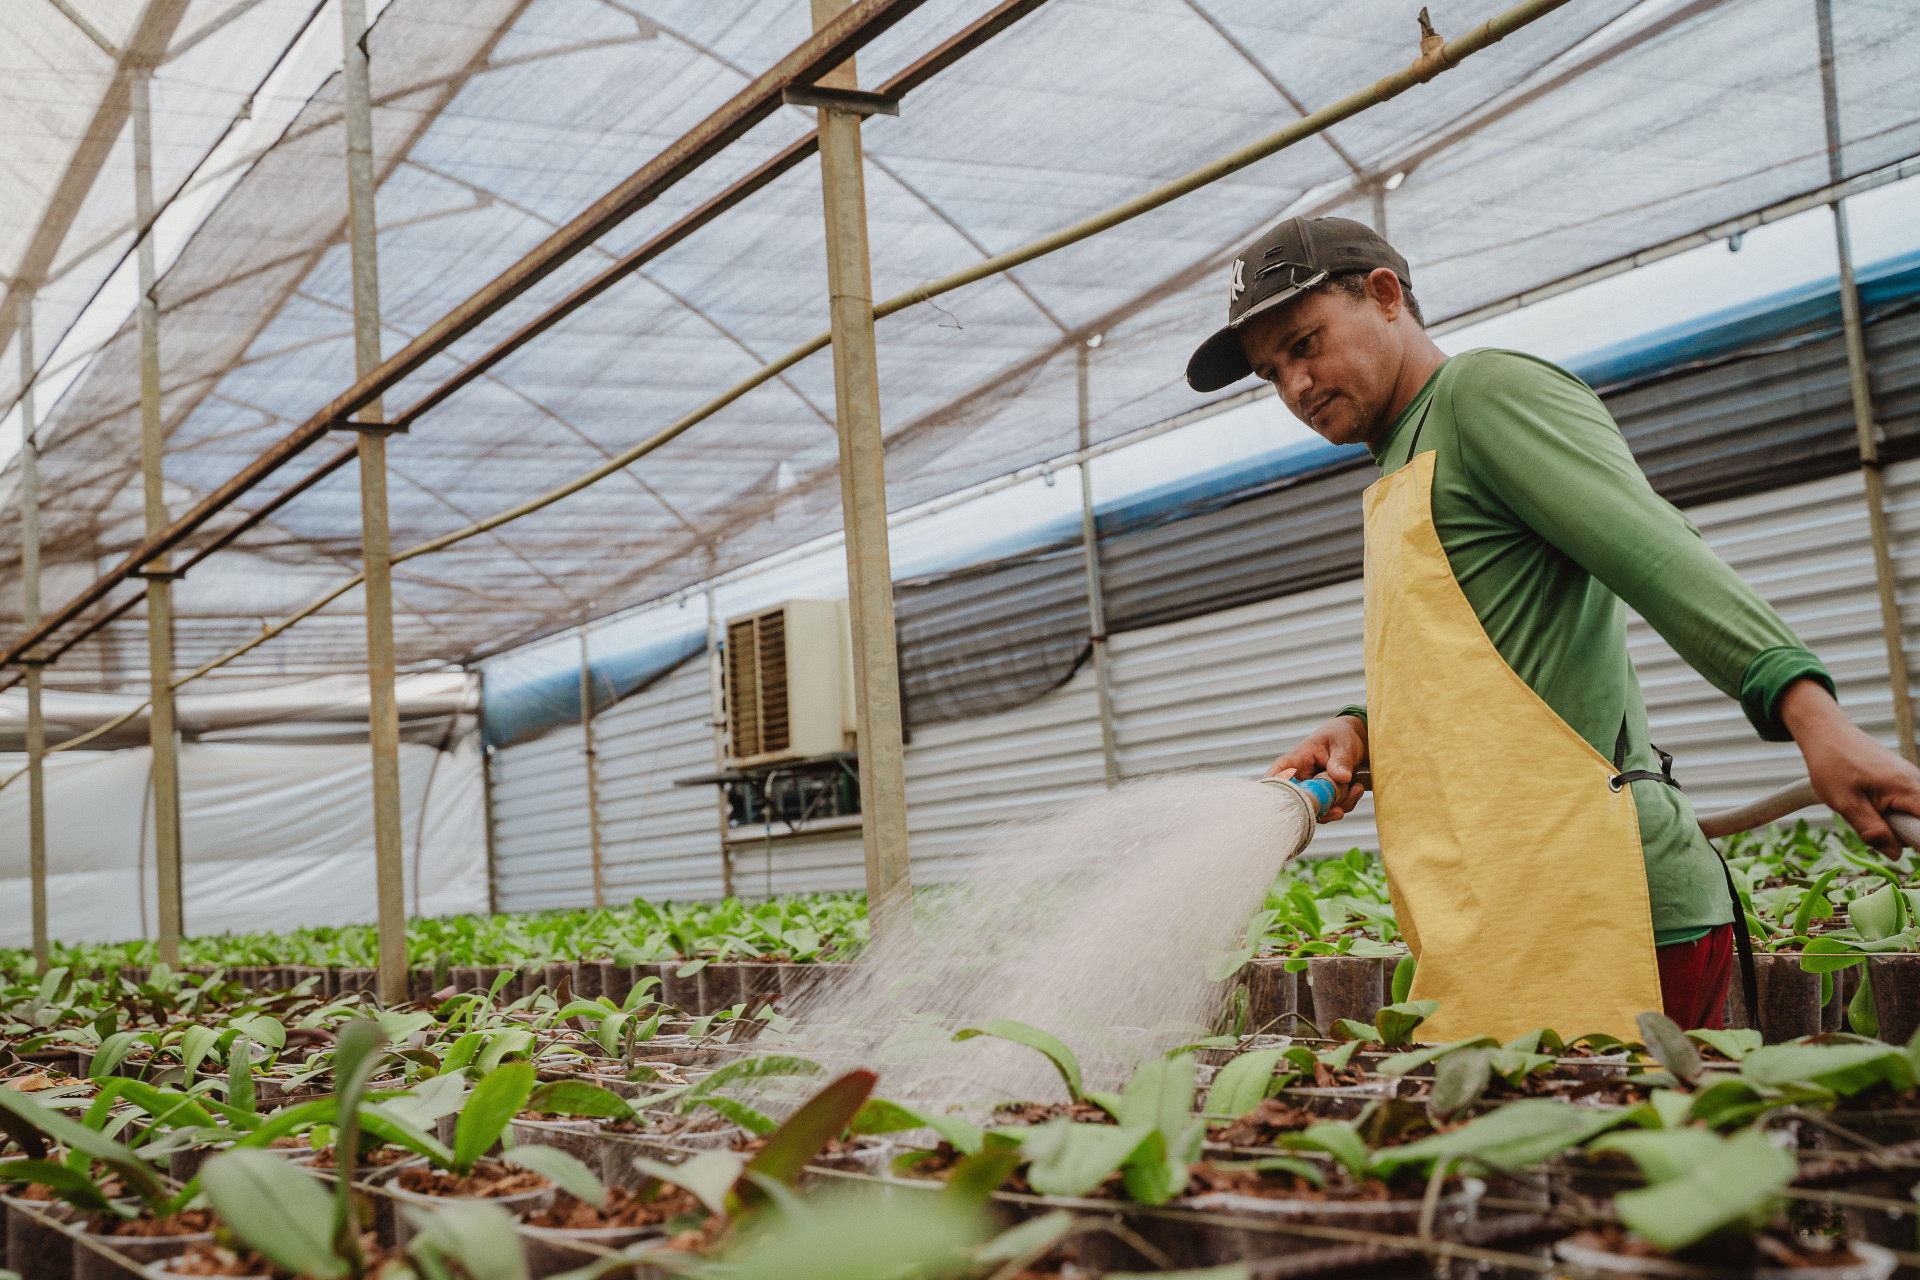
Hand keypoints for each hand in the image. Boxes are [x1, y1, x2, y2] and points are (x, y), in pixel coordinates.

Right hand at [1265, 715, 1368, 821]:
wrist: (1355, 741)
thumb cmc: (1341, 736)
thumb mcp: (1343, 744)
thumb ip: (1341, 760)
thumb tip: (1342, 777)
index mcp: (1297, 759)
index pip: (1279, 773)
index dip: (1276, 789)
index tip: (1285, 802)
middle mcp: (1300, 778)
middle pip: (1298, 801)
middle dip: (1319, 808)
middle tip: (1339, 808)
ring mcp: (1312, 790)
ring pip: (1316, 809)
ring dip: (1338, 805)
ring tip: (1355, 788)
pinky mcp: (1324, 798)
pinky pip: (1331, 810)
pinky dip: (1346, 804)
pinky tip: (1356, 789)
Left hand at [1781, 678, 1919, 857]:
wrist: (1826, 734)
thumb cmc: (1832, 765)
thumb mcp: (1846, 803)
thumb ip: (1872, 830)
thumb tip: (1897, 854)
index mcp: (1908, 788)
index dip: (1916, 839)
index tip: (1897, 840)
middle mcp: (1917, 781)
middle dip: (1899, 831)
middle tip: (1869, 820)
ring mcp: (1912, 779)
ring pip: (1912, 814)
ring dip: (1892, 820)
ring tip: (1864, 806)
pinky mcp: (1904, 779)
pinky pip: (1905, 804)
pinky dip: (1889, 809)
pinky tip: (1868, 799)